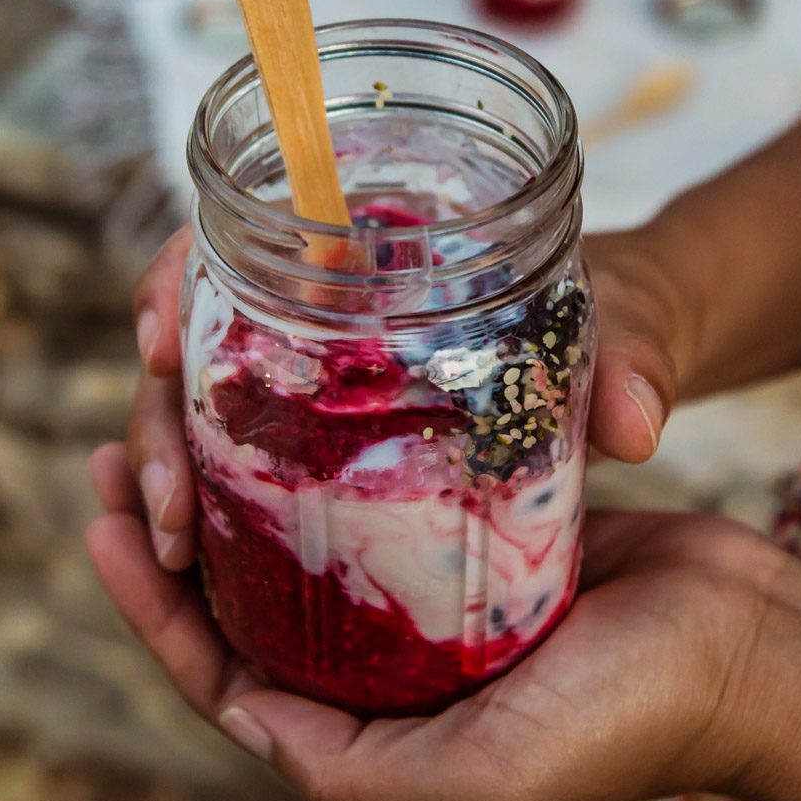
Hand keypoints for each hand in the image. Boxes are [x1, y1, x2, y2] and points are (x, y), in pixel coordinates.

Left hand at [85, 453, 789, 800]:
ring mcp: (428, 609)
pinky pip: (369, 498)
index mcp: (372, 743)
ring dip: (230, 486)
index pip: (224, 677)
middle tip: (117, 450)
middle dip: (170, 533)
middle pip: (244, 604)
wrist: (750, 648)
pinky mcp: (471, 544)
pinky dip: (315, 458)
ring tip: (174, 413)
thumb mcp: (490, 782)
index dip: (149, 609)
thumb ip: (359, 776)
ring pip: (297, 544)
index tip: (100, 522)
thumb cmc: (630, 721)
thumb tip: (241, 717)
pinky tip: (280, 403)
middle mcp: (389, 680)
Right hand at [123, 227, 700, 569]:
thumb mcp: (635, 316)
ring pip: (201, 418)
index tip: (159, 341)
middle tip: (164, 497)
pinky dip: (206, 508)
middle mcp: (327, 307)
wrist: (644, 345)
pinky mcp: (337, 451)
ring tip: (167, 542)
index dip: (174, 283)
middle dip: (157, 418)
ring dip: (167, 473)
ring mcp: (323, 384)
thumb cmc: (630, 304)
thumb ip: (635, 357)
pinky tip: (187, 560)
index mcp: (373, 240)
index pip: (231, 239)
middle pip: (193, 345)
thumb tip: (633, 426)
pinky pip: (245, 474)